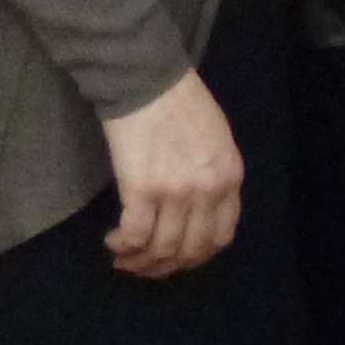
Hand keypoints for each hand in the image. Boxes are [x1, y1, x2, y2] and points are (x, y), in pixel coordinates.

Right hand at [100, 70, 245, 275]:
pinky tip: (114, 243)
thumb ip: (215, 176)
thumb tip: (200, 210)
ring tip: (124, 259)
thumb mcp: (217, 140)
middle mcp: (208, 191)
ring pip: (162, 248)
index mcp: (230, 177)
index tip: (178, 258)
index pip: (221, 236)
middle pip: (191, 250)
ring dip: (141, 262)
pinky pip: (135, 236)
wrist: (147, 78)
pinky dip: (124, 247)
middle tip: (146, 266)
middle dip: (167, 266)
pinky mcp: (142, 190)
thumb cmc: (179, 101)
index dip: (197, 256)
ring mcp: (176, 193)